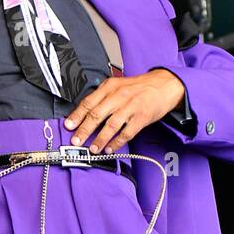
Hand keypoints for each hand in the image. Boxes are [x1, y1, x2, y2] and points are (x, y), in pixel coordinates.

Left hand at [64, 69, 184, 153]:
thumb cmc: (139, 87)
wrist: (164, 85)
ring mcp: (131, 107)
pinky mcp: (142, 117)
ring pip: (111, 125)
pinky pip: (127, 133)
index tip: (68, 126)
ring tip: (93, 149)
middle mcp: (119, 96)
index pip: (89, 102)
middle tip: (76, 141)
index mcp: (110, 87)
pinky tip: (110, 148)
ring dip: (100, 139)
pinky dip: (117, 142)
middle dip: (84, 130)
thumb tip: (85, 113)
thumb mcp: (118, 85)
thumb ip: (102, 97)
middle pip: (97, 114)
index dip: (77, 116)